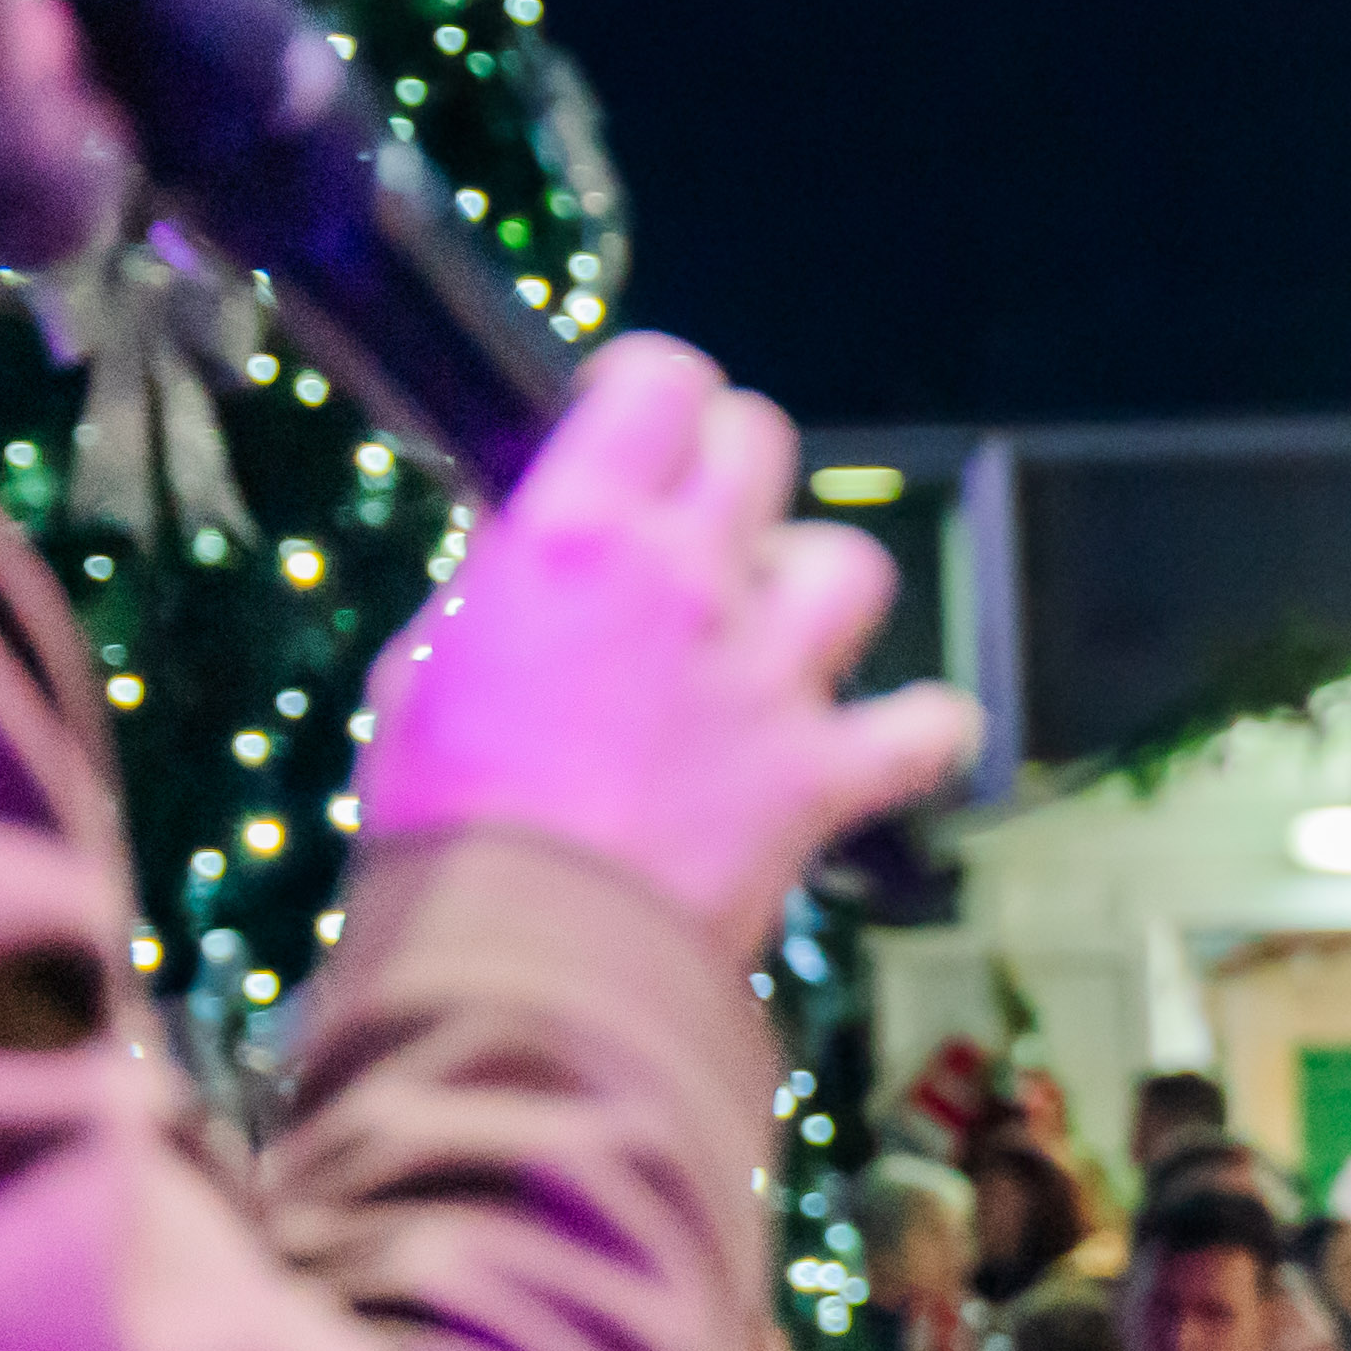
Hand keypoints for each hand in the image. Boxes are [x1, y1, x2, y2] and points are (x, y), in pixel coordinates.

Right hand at [355, 335, 977, 958]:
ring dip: (816, 587)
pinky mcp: (824, 771)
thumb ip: (494, 595)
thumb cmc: (444, 829)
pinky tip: (889, 740)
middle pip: (761, 445)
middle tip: (702, 518)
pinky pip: (929, 726)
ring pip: (851, 564)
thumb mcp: (422, 672)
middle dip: (733, 464)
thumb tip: (526, 558)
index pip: (659, 384)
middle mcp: (686, 579)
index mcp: (574, 535)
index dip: (655, 388)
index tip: (639, 415)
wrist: (520, 966)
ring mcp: (769, 673)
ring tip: (774, 633)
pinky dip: (921, 732)